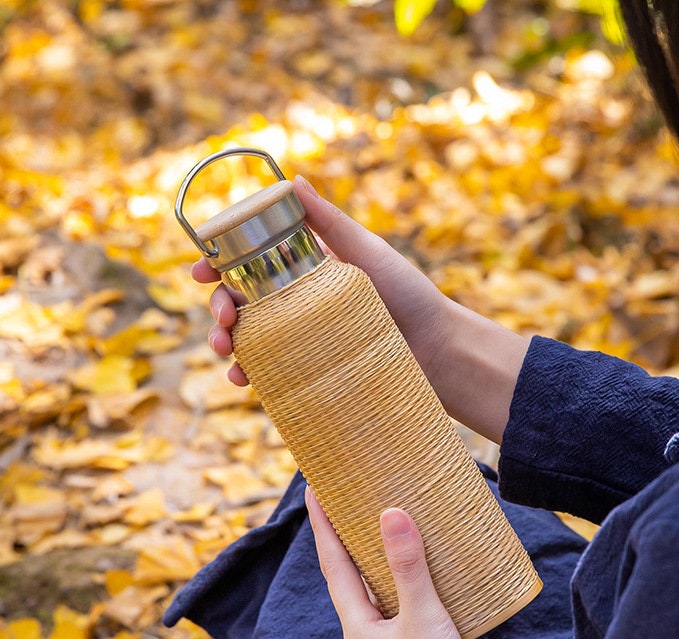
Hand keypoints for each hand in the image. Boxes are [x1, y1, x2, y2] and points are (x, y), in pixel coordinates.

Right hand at [192, 175, 450, 388]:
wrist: (438, 350)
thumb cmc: (409, 295)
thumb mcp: (368, 252)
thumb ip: (330, 222)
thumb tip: (292, 179)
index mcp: (304, 270)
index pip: (249, 262)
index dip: (218, 263)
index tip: (201, 268)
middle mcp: (297, 303)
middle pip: (241, 302)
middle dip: (219, 307)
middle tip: (223, 317)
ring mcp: (301, 340)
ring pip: (248, 339)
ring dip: (224, 341)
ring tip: (224, 349)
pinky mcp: (309, 372)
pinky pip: (269, 373)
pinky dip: (248, 374)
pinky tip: (242, 378)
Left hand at [306, 486, 494, 638]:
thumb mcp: (422, 614)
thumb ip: (407, 565)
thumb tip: (391, 514)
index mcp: (357, 624)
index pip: (333, 564)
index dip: (323, 526)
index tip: (313, 491)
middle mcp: (364, 630)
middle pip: (346, 572)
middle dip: (342, 535)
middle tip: (342, 498)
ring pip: (370, 585)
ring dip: (368, 552)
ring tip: (373, 519)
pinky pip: (393, 597)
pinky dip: (395, 572)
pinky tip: (412, 562)